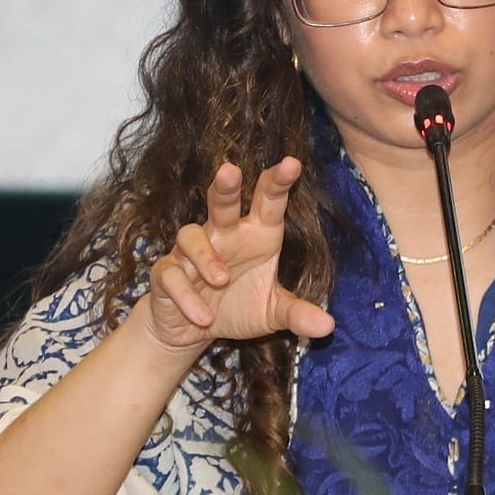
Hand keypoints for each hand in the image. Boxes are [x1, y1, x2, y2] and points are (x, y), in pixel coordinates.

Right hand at [137, 158, 333, 352]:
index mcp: (256, 234)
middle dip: (225, 186)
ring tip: (222, 279)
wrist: (191, 331)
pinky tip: (203, 316)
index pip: (268, 202)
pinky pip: (172, 276)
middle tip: (230, 171)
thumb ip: (297, 314)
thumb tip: (327, 327)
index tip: (291, 164)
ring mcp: (191, 252)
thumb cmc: (237, 307)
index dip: (278, 182)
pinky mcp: (167, 274)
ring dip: (206, 256)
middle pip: (221, 202)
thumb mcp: (272, 313)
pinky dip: (187, 295)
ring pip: (190, 236)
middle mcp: (224, 235)